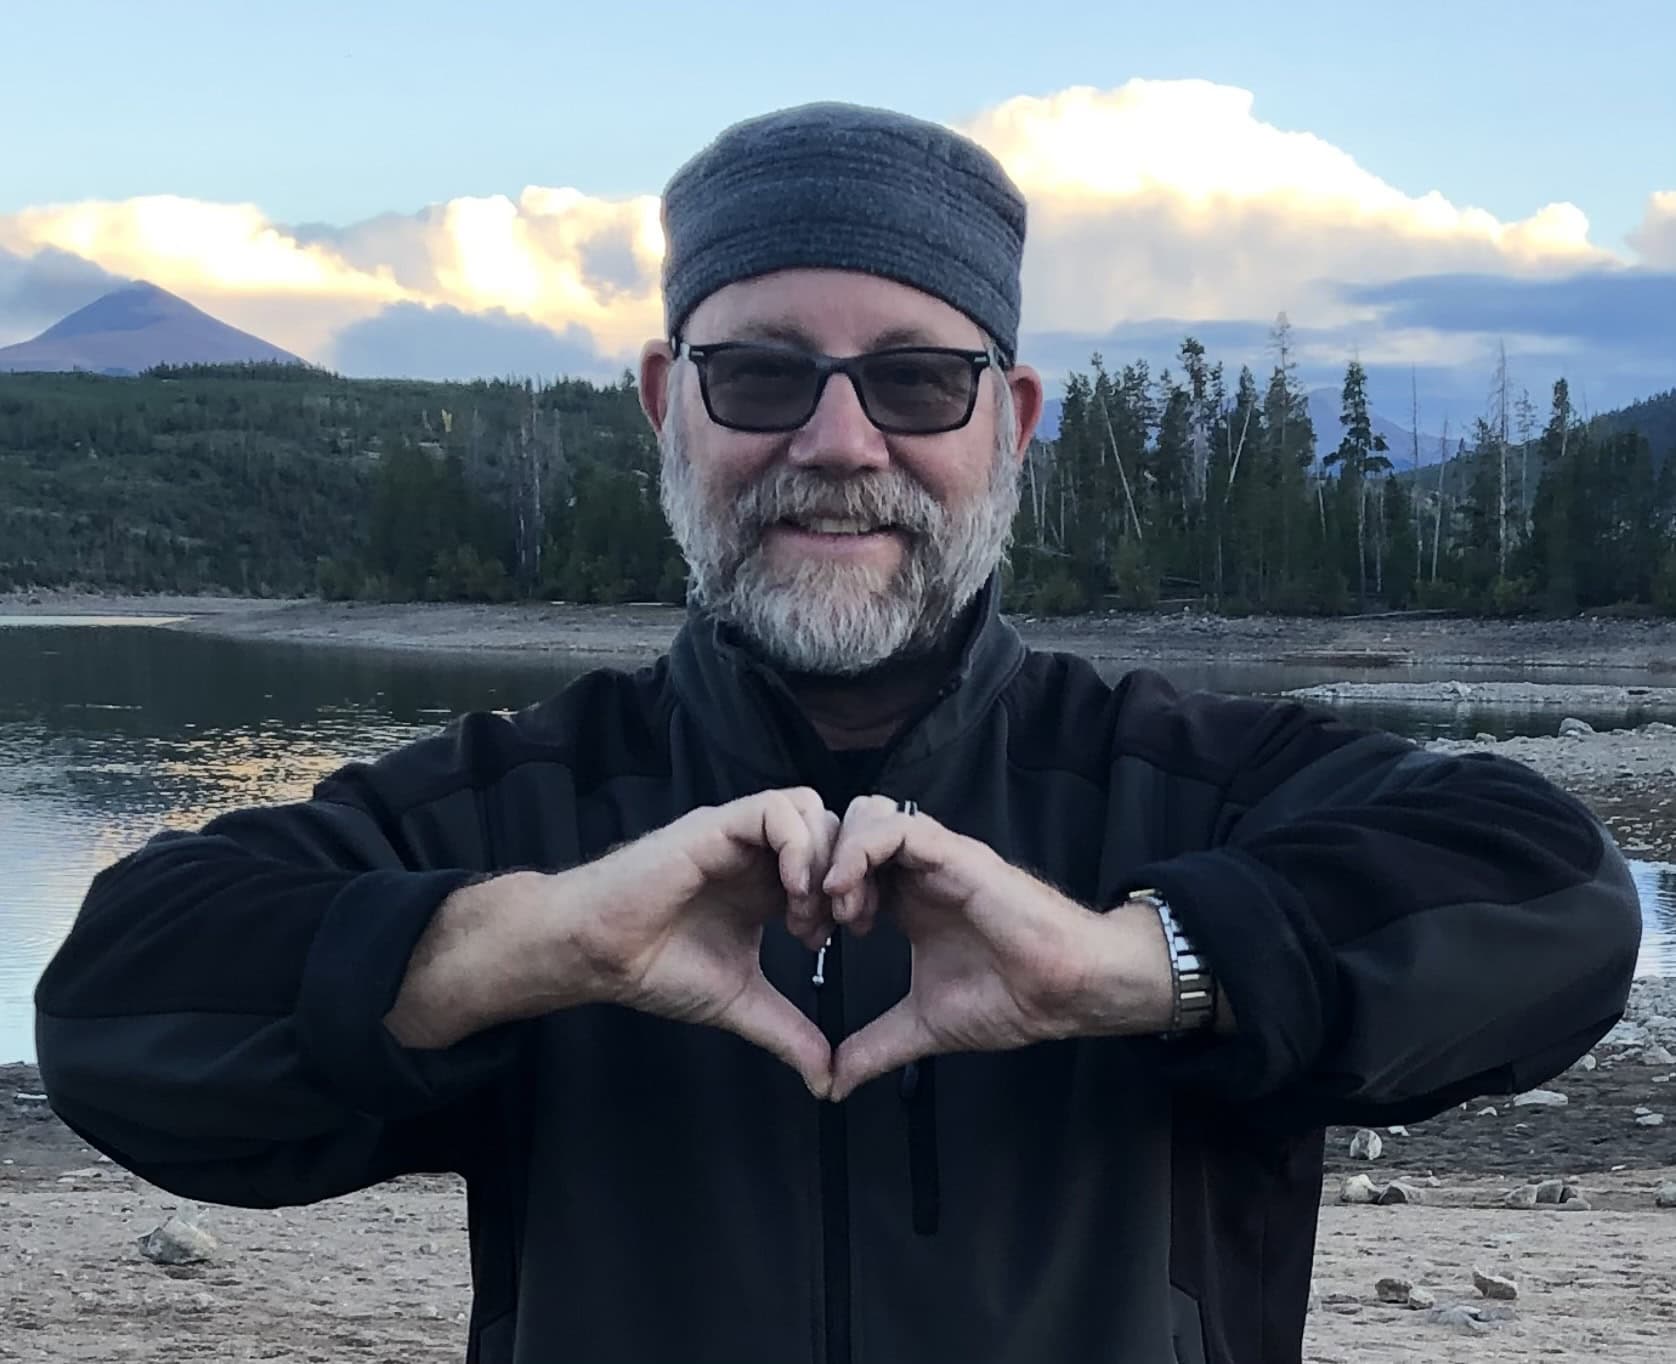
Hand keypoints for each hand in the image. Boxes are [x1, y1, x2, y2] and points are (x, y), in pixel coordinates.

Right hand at [568, 787, 839, 1096]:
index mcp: (767, 883)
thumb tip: (826, 1082)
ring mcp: (737, 834)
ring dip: (825, 859)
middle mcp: (756, 853)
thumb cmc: (657, 967)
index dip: (854, 893)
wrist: (598, 952)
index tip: (848, 938)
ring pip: (810, 808)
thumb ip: (787, 1032)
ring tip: (808, 912)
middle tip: (839, 925)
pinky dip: (798, 847)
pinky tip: (791, 894)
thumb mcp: (740, 1002)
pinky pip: (776, 811)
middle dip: (850, 874)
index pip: (835, 861)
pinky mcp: (715, 825)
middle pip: (833, 827)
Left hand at [823, 797, 1172, 1101]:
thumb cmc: (1010, 998)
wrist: (1064, 991)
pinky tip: (849, 895)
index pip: (846, 869)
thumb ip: (875, 1048)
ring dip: (839, 857)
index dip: (816, 896)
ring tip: (839, 909)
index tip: (812, 940)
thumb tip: (833, 1084)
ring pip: (868, 816)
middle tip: (815, 920)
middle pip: (848, 829)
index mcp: (909, 901)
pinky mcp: (955, 853)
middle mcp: (919, 872)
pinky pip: (895, 827)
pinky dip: (860, 852)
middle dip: (818, 867)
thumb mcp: (922, 1025)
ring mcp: (936, 858)